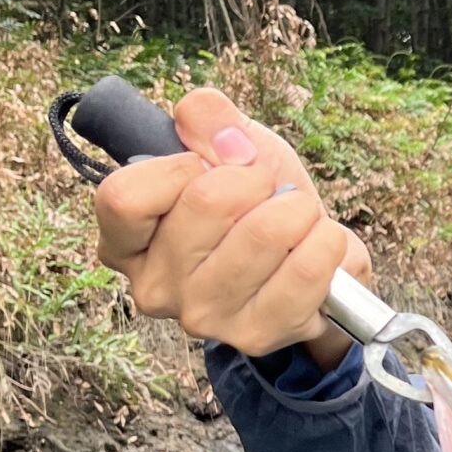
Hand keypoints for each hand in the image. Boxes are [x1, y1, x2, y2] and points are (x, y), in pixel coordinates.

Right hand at [91, 85, 370, 364]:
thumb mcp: (226, 143)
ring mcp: (203, 317)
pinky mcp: (256, 335)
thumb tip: (224, 134)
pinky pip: (307, 267)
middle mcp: (153, 288)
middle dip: (257, 178)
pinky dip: (326, 242)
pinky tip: (318, 246)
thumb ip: (207, 116)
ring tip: (296, 220)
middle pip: (207, 201)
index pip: (124, 197)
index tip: (212, 166)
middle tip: (267, 192)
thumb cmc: (256, 202)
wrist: (308, 260)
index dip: (183, 165)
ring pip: (264, 232)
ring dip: (298, 209)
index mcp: (125, 241)